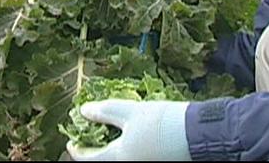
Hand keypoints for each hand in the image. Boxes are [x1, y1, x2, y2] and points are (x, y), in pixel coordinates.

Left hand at [66, 99, 190, 160]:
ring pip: (119, 159)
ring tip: (110, 130)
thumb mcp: (132, 111)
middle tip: (90, 132)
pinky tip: (131, 135)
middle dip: (93, 148)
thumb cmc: (163, 123)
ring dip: (110, 148)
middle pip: (103, 160)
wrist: (198, 135)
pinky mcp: (155, 162)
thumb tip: (84, 110)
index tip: (71, 139)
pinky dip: (126, 149)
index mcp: (118, 158)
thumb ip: (106, 111)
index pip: (87, 159)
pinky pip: (133, 157)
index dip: (77, 148)